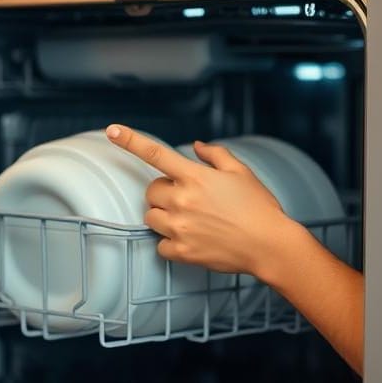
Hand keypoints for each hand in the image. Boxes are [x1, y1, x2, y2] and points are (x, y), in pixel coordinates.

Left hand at [105, 124, 303, 276]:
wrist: (269, 245)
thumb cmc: (259, 208)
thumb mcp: (241, 172)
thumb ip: (215, 155)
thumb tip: (197, 146)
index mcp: (195, 177)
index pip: (156, 154)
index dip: (131, 141)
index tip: (112, 131)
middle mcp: (183, 201)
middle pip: (151, 191)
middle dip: (165, 193)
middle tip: (189, 200)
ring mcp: (180, 227)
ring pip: (151, 217)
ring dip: (164, 216)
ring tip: (190, 220)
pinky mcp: (182, 251)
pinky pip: (159, 244)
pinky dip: (170, 242)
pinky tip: (190, 239)